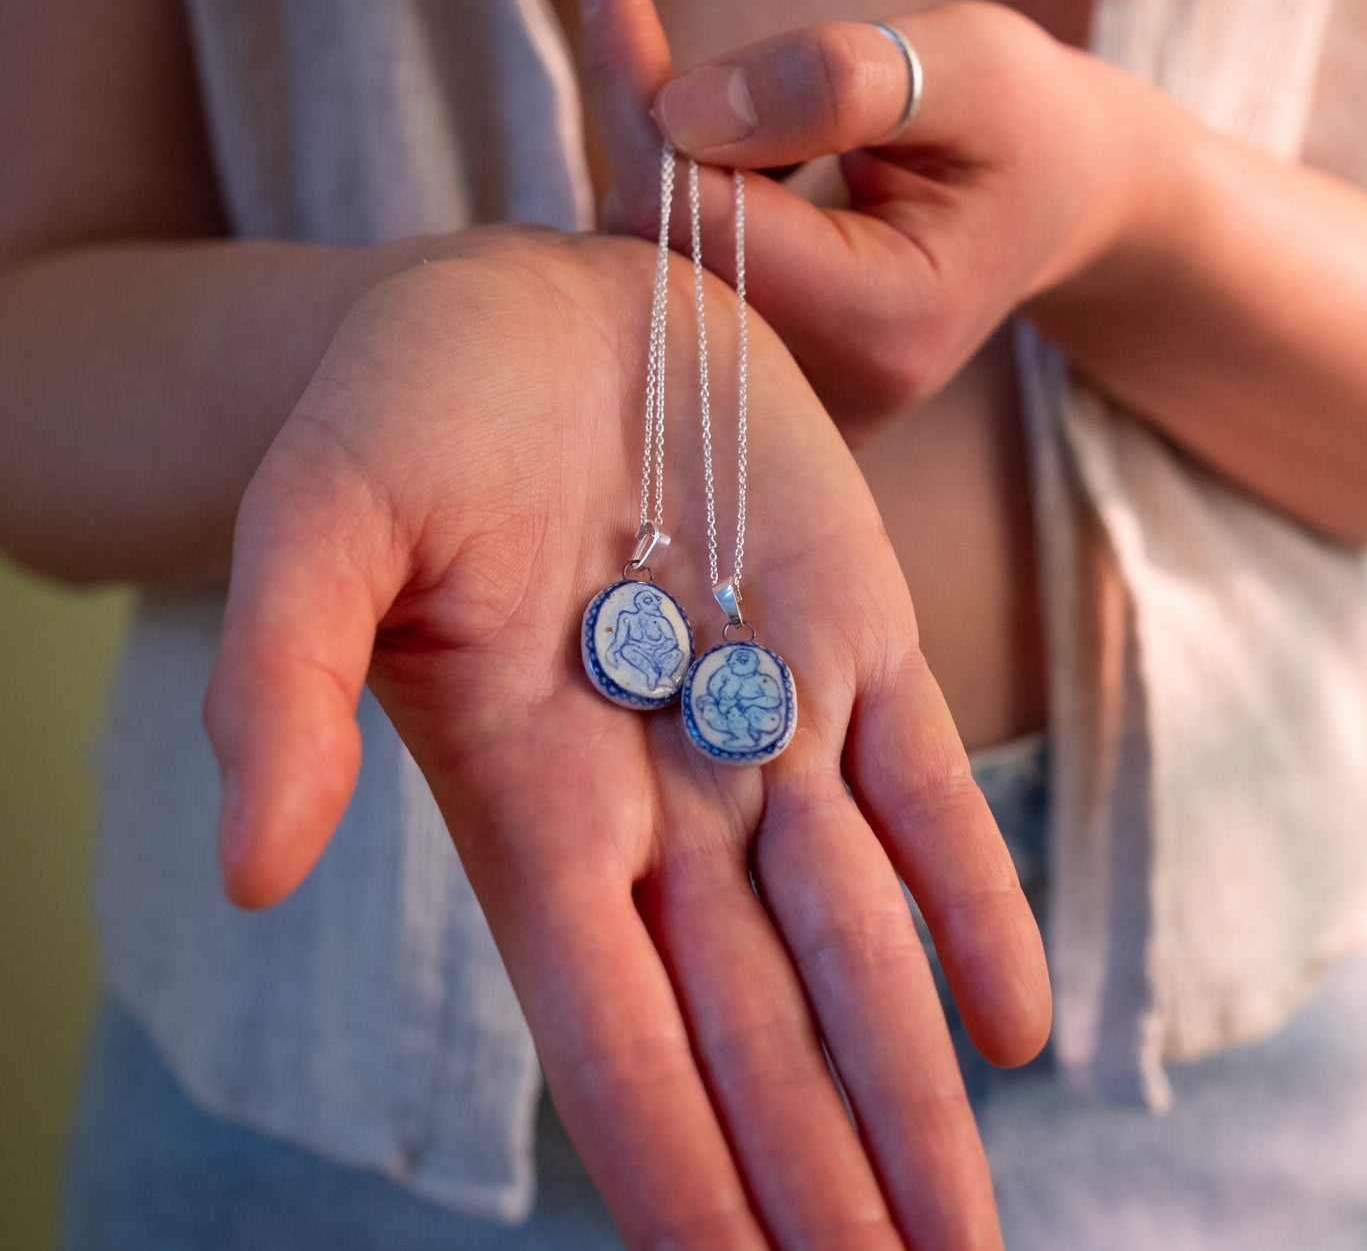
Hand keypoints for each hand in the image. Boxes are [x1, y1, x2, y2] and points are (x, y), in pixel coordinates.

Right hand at [204, 227, 1047, 1248]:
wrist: (537, 303)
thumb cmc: (405, 403)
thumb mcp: (320, 519)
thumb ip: (283, 683)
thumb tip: (252, 867)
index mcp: (529, 798)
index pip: (607, 1028)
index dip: (670, 1162)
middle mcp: (659, 793)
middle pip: (750, 1025)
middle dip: (815, 1174)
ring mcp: (768, 716)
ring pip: (854, 938)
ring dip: (908, 1085)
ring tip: (959, 1235)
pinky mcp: (856, 628)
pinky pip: (925, 793)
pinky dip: (971, 902)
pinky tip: (1019, 1027)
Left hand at [581, 0, 1179, 441]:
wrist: (1051, 203)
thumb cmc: (1019, 124)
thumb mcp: (967, 68)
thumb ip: (841, 83)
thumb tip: (682, 111)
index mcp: (883, 324)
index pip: (701, 217)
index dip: (643, 99)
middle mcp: (828, 396)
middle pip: (660, 260)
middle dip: (647, 135)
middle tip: (652, 25)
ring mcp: (792, 412)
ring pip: (650, 279)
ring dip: (664, 170)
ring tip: (749, 114)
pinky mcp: (762, 396)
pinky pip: (668, 294)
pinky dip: (678, 208)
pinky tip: (742, 165)